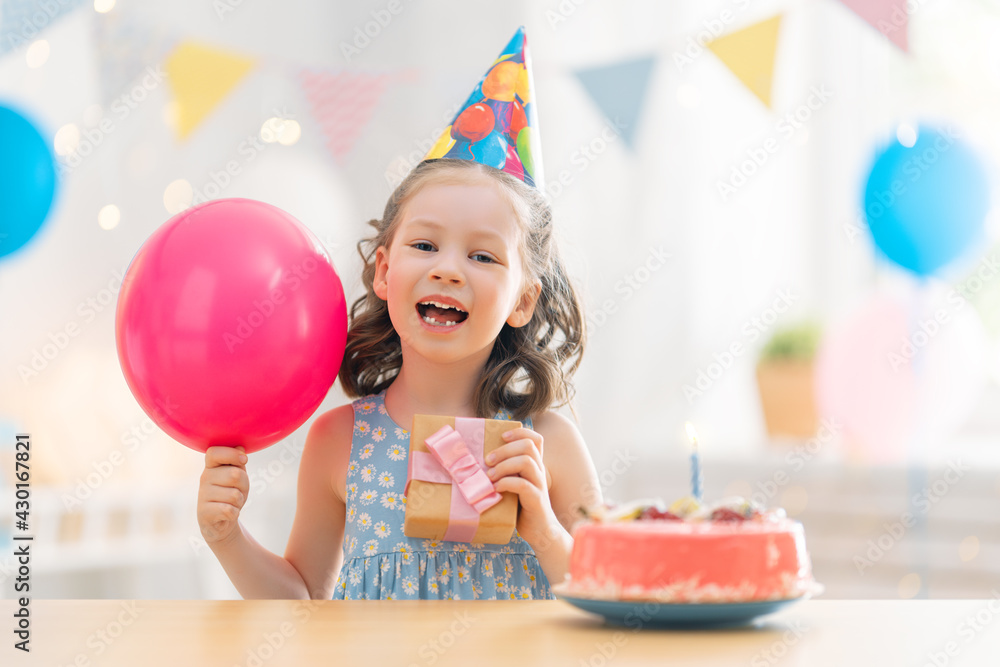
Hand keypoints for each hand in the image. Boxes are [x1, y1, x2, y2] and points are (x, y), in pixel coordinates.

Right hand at [197, 446, 249, 544]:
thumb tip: (240, 448)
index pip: (214, 452)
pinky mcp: (204, 512)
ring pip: (234, 495)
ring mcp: (202, 495)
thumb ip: (238, 462)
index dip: (232, 454)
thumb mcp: (237, 476)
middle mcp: (204, 478)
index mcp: (211, 466)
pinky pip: (230, 510)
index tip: (244, 460)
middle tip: (237, 491)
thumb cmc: (230, 494)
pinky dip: (235, 513)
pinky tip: (228, 513)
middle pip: (235, 474)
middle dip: (244, 485)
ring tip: (231, 503)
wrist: (220, 522)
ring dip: (239, 501)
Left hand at [485, 427, 558, 546]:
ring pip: (526, 462)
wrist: (539, 531)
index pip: (535, 439)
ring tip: (490, 475)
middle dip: (505, 449)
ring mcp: (539, 485)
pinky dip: (506, 483)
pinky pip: (523, 485)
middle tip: (487, 460)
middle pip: (528, 446)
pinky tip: (496, 489)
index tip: (502, 436)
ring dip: (504, 465)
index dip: (520, 432)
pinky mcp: (536, 500)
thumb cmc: (521, 506)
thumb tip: (478, 460)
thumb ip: (506, 471)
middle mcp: (540, 471)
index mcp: (535, 465)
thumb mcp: (514, 484)